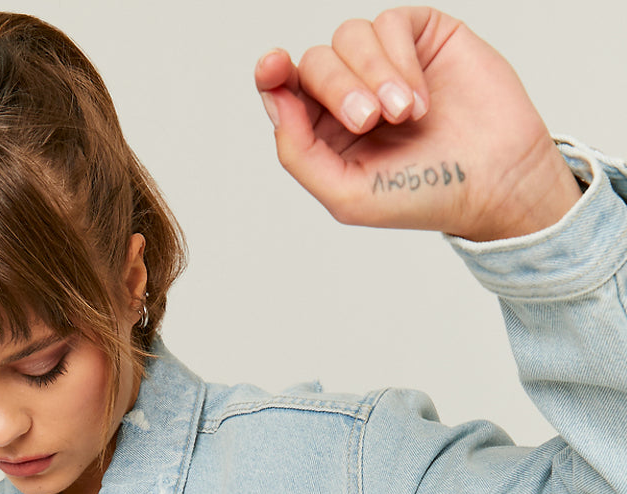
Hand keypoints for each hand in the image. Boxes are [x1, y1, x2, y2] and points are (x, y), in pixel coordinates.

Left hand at [255, 7, 581, 239]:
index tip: (272, 67)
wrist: (494, 183)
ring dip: (373, 74)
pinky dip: (400, 60)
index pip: (285, 91)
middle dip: (338, 88)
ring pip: (348, 36)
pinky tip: (420, 99)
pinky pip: (389, 23)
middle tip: (370, 120)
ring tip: (404, 115)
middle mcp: (351, 93)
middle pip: (314, 62)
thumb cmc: (422, 197)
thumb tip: (274, 100)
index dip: (272, 74)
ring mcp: (386, 63)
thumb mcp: (346, 195)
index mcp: (325, 131)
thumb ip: (298, 153)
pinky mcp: (421, 38)